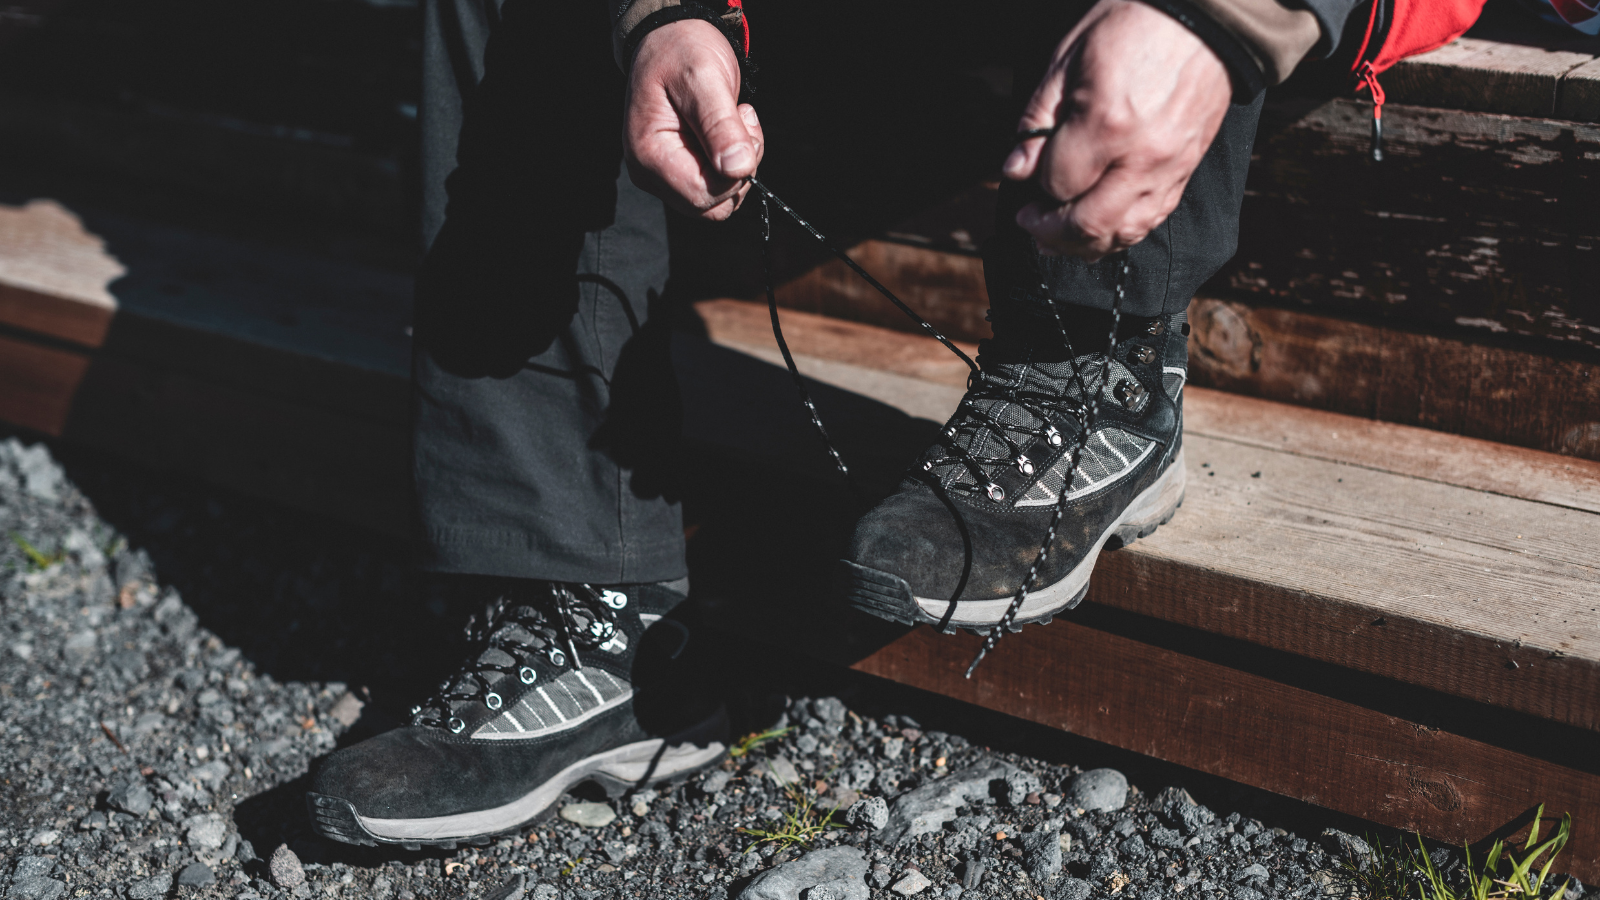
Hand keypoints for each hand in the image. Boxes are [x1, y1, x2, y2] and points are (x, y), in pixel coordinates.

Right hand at [625, 18, 762, 220]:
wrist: (670, 38)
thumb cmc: (682, 52)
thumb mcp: (704, 78)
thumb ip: (721, 125)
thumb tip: (738, 168)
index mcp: (649, 154)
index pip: (703, 194)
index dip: (734, 173)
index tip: (742, 124)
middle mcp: (651, 173)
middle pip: (710, 205)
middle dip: (738, 171)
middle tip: (740, 122)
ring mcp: (663, 176)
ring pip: (716, 202)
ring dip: (738, 169)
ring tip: (734, 123)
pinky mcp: (678, 172)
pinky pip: (715, 189)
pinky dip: (732, 166)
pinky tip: (728, 132)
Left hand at [1003, 0, 1231, 259]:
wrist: (1202, 18)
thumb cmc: (1133, 26)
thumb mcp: (1068, 58)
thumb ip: (1038, 119)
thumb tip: (1016, 169)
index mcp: (1105, 124)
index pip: (1056, 184)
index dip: (1034, 187)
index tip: (1026, 175)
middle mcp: (1140, 157)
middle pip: (1087, 224)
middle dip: (1050, 232)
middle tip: (1030, 222)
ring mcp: (1168, 169)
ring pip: (1122, 233)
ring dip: (1083, 245)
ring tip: (1057, 236)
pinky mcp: (1185, 172)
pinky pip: (1151, 221)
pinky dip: (1119, 233)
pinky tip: (1098, 228)